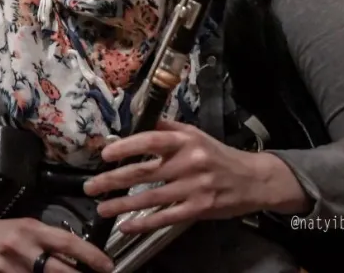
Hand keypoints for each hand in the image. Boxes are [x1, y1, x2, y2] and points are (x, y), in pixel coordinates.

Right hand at [0, 216, 113, 272]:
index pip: (67, 242)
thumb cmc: (0, 234)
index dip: (90, 255)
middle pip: (58, 270)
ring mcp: (9, 269)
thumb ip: (49, 241)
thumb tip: (78, 255)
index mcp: (31, 230)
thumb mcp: (26, 228)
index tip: (107, 265)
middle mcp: (22, 248)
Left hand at [82, 119, 309, 233]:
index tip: (105, 154)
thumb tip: (134, 118)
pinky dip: (144, 223)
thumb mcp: (194, 134)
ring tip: (101, 207)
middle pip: (144, 173)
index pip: (151, 141)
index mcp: (185, 140)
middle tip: (90, 186)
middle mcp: (189, 162)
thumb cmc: (217, 155)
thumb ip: (166, 128)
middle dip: (113, 181)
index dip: (126, 147)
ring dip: (122, 205)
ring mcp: (194, 188)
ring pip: (151, 198)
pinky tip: (126, 225)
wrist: (252, 180)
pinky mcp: (199, 209)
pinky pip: (166, 217)